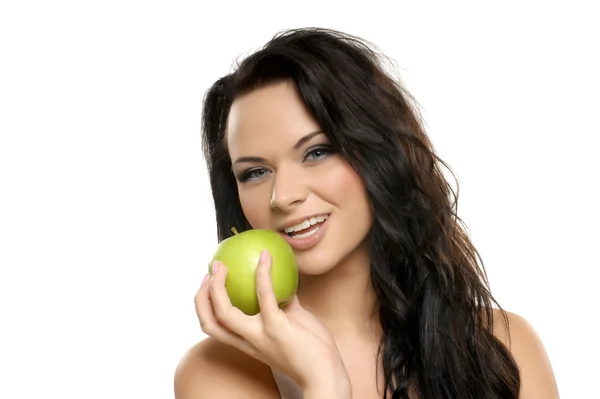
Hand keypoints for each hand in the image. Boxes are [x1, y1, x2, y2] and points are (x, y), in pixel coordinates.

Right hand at [194, 249, 349, 390]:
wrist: (326, 374)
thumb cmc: (313, 350)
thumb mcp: (292, 323)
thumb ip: (283, 305)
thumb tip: (282, 280)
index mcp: (248, 342)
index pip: (214, 327)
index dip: (205, 304)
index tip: (209, 281)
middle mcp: (248, 341)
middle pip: (209, 322)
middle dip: (201, 296)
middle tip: (210, 271)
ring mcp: (260, 335)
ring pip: (224, 313)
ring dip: (217, 287)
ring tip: (222, 265)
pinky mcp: (277, 327)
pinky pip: (265, 295)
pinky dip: (262, 273)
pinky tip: (266, 257)